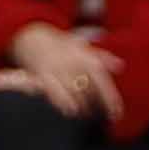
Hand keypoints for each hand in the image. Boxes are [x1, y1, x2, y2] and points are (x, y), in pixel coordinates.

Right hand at [7, 23, 124, 123]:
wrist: (28, 35)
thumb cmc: (59, 44)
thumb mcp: (81, 46)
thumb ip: (102, 57)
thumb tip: (120, 66)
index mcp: (85, 57)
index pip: (103, 83)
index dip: (111, 101)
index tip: (116, 114)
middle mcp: (72, 63)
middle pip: (90, 93)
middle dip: (96, 106)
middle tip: (98, 114)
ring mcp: (56, 69)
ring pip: (75, 95)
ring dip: (82, 107)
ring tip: (84, 112)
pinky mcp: (42, 74)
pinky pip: (56, 94)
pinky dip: (64, 103)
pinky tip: (68, 110)